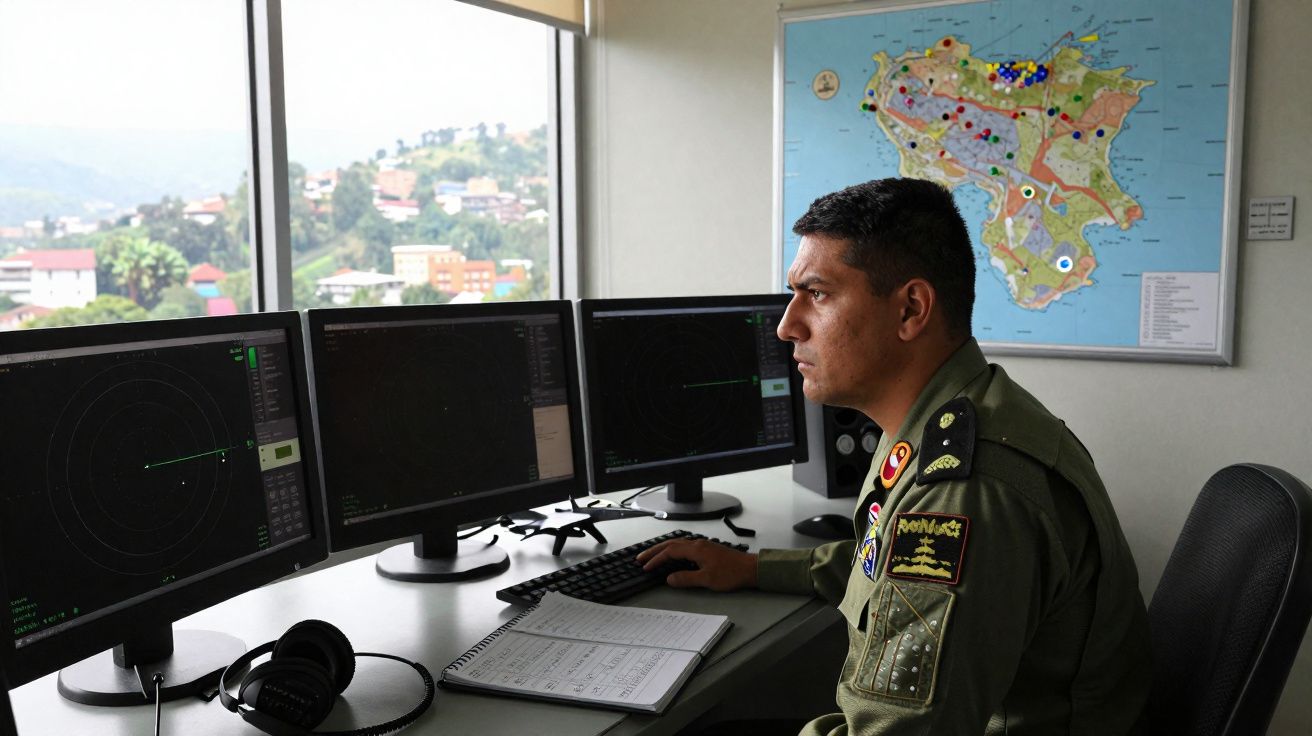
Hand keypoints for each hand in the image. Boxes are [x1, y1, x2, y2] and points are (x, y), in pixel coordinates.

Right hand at [636, 539, 757, 591]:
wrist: (751, 569)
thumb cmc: (731, 574)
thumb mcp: (707, 580)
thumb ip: (686, 579)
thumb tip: (669, 579)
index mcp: (696, 549)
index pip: (670, 552)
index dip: (656, 559)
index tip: (646, 567)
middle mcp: (698, 544)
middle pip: (671, 544)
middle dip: (654, 551)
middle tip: (641, 558)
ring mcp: (703, 545)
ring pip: (678, 544)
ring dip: (664, 549)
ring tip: (652, 556)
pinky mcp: (707, 550)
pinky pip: (685, 546)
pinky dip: (674, 550)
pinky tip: (673, 556)